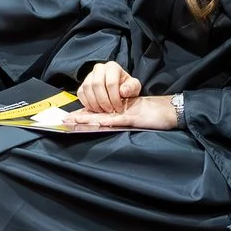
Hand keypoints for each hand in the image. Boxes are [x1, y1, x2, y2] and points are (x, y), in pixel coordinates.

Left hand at [63, 94, 180, 130]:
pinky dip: (106, 121)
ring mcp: (124, 113)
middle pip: (96, 113)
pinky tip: (96, 121)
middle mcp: (118, 110)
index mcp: (116, 109)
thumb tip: (100, 120)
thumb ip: (117, 119)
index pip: (96, 112)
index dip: (83, 115)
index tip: (68, 118)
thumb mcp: (130, 117)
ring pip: (103, 115)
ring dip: (88, 118)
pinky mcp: (131, 118)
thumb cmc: (148, 114)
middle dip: (81, 116)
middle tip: (65, 120)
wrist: (165, 111)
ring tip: (73, 121)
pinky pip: (117, 119)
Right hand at [77, 60, 141, 115]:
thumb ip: (131, 88)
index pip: (111, 82)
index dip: (114, 98)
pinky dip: (87, 103)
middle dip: (104, 101)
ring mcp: (89, 75)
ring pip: (87, 89)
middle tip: (110, 111)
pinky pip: (81, 93)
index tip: (118, 108)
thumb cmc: (126, 87)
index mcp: (112, 67)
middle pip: (97, 85)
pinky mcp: (83, 84)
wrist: (118, 88)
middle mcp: (99, 68)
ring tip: (103, 111)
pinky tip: (96, 109)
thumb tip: (123, 91)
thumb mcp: (134, 87)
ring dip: (95, 103)